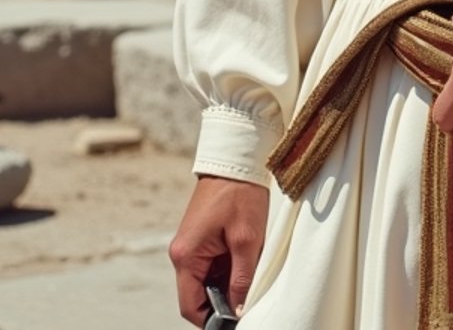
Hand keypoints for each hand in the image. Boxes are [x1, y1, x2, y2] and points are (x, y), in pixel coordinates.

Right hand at [169, 174, 269, 324]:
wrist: (236, 158)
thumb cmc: (240, 193)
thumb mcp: (247, 238)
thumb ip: (242, 277)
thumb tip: (239, 309)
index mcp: (186, 256)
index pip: (190, 306)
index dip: (211, 320)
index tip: (234, 322)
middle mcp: (183, 253)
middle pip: (198, 295)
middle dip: (222, 302)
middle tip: (247, 301)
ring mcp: (192, 245)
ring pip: (207, 281)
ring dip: (227, 285)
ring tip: (249, 279)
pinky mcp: (202, 238)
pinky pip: (212, 265)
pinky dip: (228, 270)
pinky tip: (246, 264)